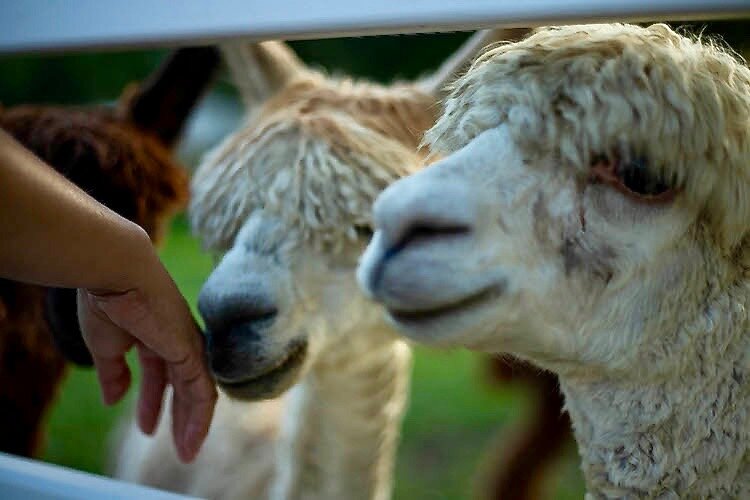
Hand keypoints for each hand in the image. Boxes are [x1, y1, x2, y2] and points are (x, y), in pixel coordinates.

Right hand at [77, 257, 216, 462]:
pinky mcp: (193, 351)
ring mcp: (188, 344)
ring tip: (186, 452)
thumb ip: (114, 373)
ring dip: (191, 424)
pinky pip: (203, 391)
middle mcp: (176, 340)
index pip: (159, 374)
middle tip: (177, 446)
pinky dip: (200, 416)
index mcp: (155, 335)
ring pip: (197, 392)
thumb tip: (114, 400)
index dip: (151, 401)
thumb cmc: (107, 301)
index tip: (146, 426)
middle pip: (182, 386)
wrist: (116, 273)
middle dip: (178, 416)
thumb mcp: (106, 346)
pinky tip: (192, 436)